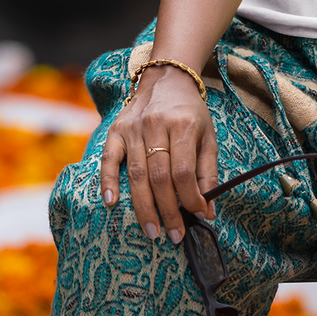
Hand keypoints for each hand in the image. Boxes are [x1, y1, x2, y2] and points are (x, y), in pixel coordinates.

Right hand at [100, 68, 218, 243]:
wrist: (167, 80)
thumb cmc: (190, 113)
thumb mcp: (207, 137)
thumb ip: (208, 172)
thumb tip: (208, 210)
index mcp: (183, 125)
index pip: (184, 171)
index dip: (190, 198)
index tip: (197, 217)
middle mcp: (155, 126)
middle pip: (159, 177)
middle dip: (168, 211)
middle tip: (174, 236)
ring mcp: (132, 128)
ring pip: (136, 174)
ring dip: (144, 207)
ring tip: (152, 231)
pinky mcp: (115, 130)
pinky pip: (109, 159)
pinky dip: (108, 182)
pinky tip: (111, 203)